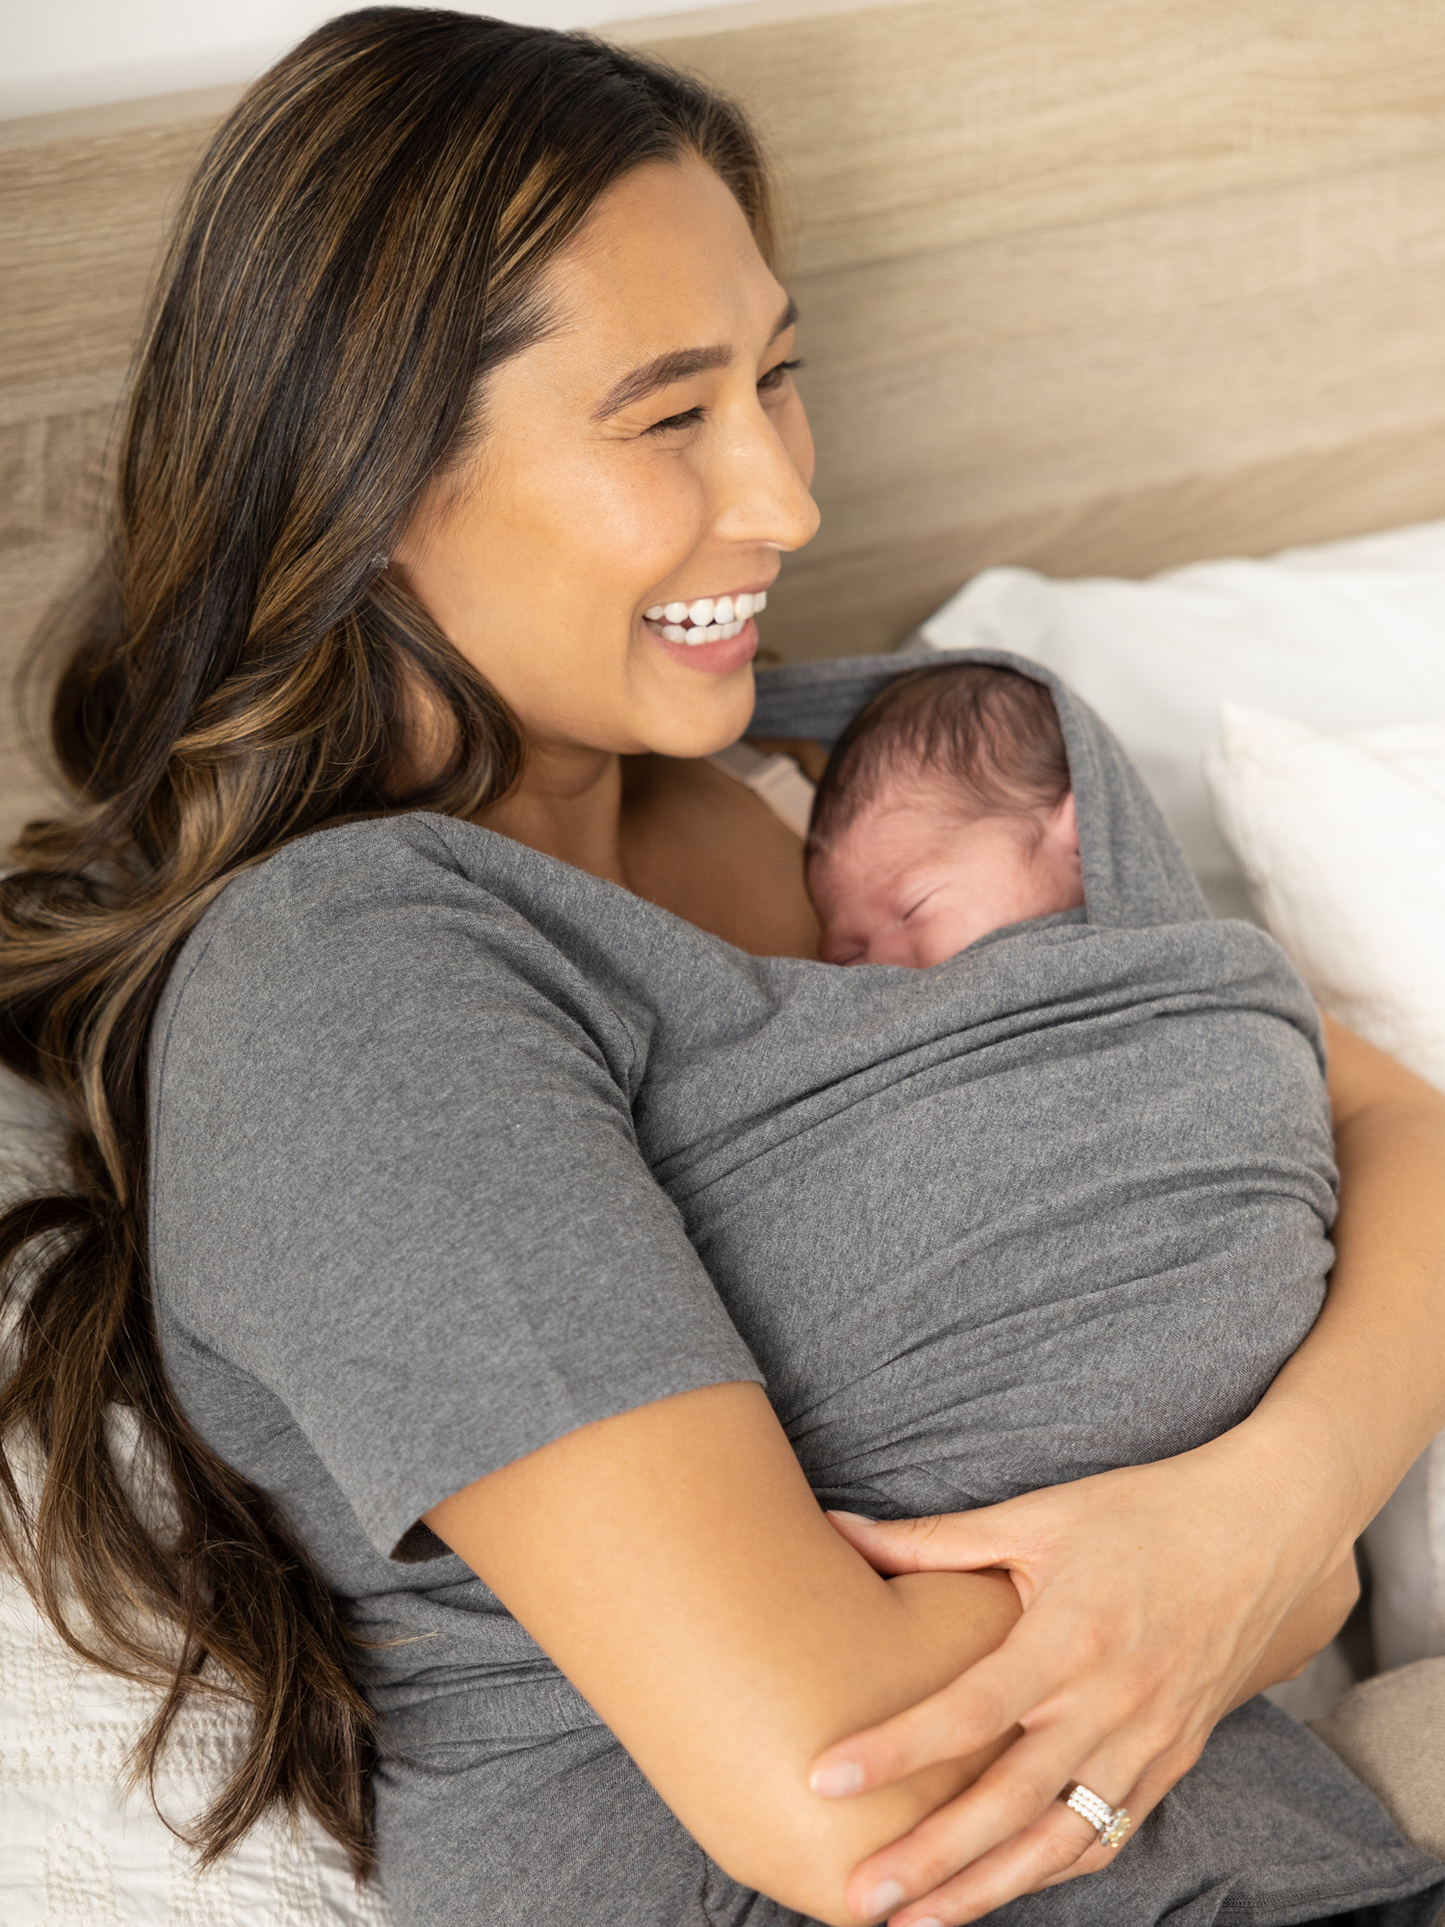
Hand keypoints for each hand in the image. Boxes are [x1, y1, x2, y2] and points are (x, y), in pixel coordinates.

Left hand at [808, 1428, 1358, 1925]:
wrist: (1263, 1532)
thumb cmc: (1142, 1513)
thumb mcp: (1037, 1515)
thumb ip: (934, 1539)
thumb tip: (838, 1528)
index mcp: (1071, 1637)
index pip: (970, 1712)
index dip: (897, 1750)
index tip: (826, 1780)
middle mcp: (1111, 1702)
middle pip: (1010, 1802)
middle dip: (932, 1859)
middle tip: (863, 1897)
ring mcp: (1149, 1741)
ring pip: (1061, 1839)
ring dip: (987, 1888)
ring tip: (917, 1922)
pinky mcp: (1173, 1759)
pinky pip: (1108, 1834)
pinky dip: (1054, 1870)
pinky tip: (1001, 1889)